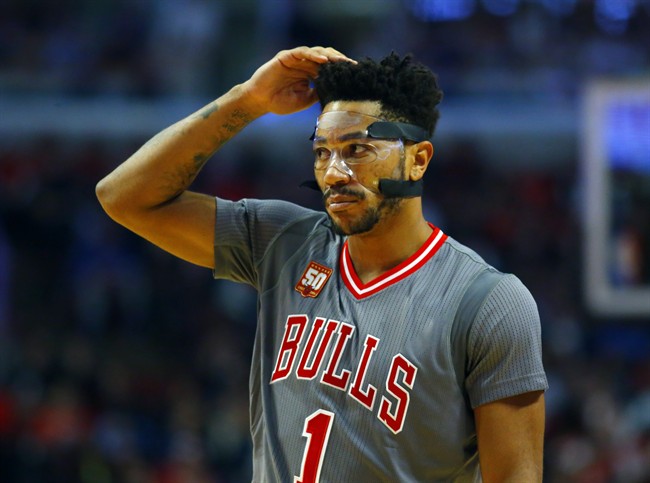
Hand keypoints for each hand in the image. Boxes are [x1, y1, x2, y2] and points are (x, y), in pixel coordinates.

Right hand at [241, 46, 355, 115]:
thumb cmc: (280, 102)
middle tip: (353, 67)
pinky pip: (302, 52)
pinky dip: (313, 54)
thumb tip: (336, 91)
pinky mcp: (286, 56)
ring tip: (341, 62)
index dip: (342, 70)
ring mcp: (296, 59)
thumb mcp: (304, 100)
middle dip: (340, 61)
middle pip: (327, 57)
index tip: (356, 75)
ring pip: (317, 52)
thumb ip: (318, 93)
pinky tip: (323, 60)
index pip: (329, 68)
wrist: (260, 101)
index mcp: (310, 74)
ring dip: (329, 56)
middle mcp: (305, 64)